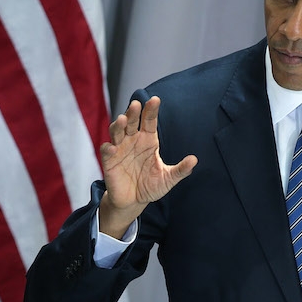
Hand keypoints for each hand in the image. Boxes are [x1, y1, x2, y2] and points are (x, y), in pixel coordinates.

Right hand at [98, 96, 197, 237]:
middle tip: (136, 104)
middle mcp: (133, 140)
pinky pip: (107, 151)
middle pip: (132, 122)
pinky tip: (112, 147)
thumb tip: (194, 160)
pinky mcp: (109, 161)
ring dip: (118, 125)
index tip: (155, 99)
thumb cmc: (151, 186)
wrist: (134, 201)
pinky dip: (108, 148)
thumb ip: (180, 170)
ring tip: (122, 120)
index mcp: (148, 140)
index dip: (151, 110)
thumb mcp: (168, 178)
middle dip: (133, 112)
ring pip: (117, 132)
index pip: (149, 121)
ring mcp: (120, 149)